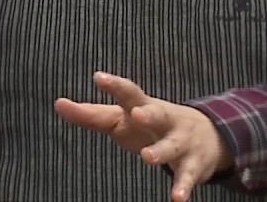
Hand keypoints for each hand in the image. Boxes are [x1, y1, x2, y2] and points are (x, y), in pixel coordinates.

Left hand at [54, 72, 233, 201]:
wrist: (208, 135)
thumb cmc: (151, 124)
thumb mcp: (122, 117)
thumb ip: (91, 114)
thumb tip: (58, 104)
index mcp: (144, 106)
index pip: (129, 92)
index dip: (115, 85)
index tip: (99, 77)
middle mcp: (165, 121)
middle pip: (157, 114)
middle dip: (148, 113)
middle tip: (137, 113)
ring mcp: (180, 142)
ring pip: (171, 146)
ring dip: (160, 151)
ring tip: (148, 157)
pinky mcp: (191, 166)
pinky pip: (186, 178)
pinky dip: (182, 188)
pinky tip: (176, 199)